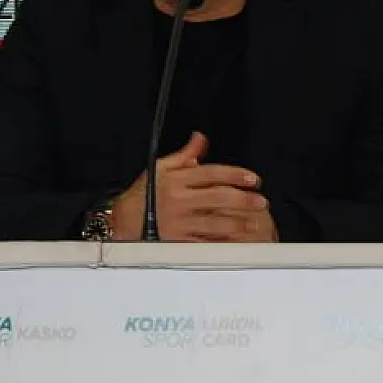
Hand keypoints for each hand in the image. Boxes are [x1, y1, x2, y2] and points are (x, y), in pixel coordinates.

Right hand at [111, 132, 274, 241]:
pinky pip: (205, 243)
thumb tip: (201, 138)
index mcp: (176, 180)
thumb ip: (185, 154)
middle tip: (261, 201)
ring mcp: (179, 222)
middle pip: (217, 197)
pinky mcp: (177, 241)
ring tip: (255, 222)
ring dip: (238, 222)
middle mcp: (179, 200)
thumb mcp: (161, 168)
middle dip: (243, 199)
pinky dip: (222, 243)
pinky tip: (237, 242)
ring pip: (215, 222)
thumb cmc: (142, 194)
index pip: (211, 173)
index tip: (253, 179)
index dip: (235, 175)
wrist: (121, 221)